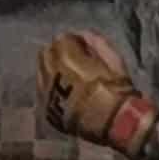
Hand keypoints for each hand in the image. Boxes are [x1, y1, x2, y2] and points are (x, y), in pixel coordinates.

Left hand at [37, 31, 157, 156]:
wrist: (114, 125)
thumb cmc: (117, 91)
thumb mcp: (115, 61)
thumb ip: (97, 42)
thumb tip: (84, 34)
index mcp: (69, 59)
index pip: (62, 39)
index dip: (73, 41)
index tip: (82, 46)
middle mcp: (52, 74)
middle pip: (46, 53)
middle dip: (59, 52)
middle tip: (72, 59)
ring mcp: (47, 94)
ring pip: (40, 71)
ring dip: (52, 69)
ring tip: (67, 75)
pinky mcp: (47, 110)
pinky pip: (42, 90)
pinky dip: (50, 86)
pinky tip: (62, 91)